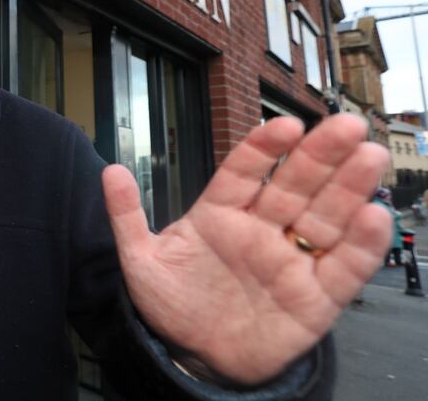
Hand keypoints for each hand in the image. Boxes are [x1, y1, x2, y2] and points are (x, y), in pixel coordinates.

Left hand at [103, 114, 391, 384]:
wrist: (194, 357)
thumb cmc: (172, 304)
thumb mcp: (141, 261)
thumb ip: (126, 216)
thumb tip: (108, 171)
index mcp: (221, 214)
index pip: (245, 172)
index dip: (264, 148)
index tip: (285, 126)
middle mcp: (262, 229)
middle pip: (295, 185)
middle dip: (321, 156)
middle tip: (345, 126)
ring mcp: (290, 261)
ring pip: (325, 218)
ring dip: (350, 188)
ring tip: (369, 157)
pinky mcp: (315, 297)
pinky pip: (342, 268)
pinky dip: (360, 245)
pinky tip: (373, 216)